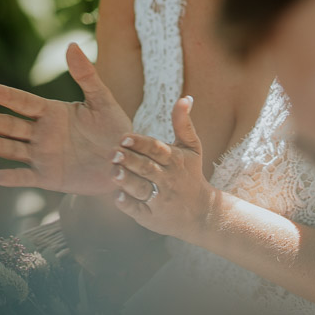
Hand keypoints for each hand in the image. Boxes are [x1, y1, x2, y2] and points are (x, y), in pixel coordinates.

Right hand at [0, 43, 131, 194]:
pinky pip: (25, 177)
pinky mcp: (48, 178)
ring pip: (12, 150)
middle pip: (11, 126)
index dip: (5, 96)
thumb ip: (87, 76)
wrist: (126, 161)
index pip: (23, 102)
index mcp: (52, 112)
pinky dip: (11, 177)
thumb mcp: (103, 101)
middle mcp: (42, 133)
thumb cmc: (114, 129)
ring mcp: (42, 156)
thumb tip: (72, 45)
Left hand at [111, 96, 219, 239]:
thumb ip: (184, 124)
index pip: (157, 149)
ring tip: (113, 172)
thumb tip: (186, 97)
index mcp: (176, 160)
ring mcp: (160, 199)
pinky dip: (128, 204)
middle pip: (147, 168)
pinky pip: (137, 210)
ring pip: (141, 188)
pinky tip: (117, 197)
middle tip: (114, 152)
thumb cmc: (191, 174)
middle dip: (131, 160)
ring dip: (127, 181)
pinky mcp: (151, 216)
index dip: (141, 143)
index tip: (125, 137)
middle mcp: (168, 179)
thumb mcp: (192, 148)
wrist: (201, 212)